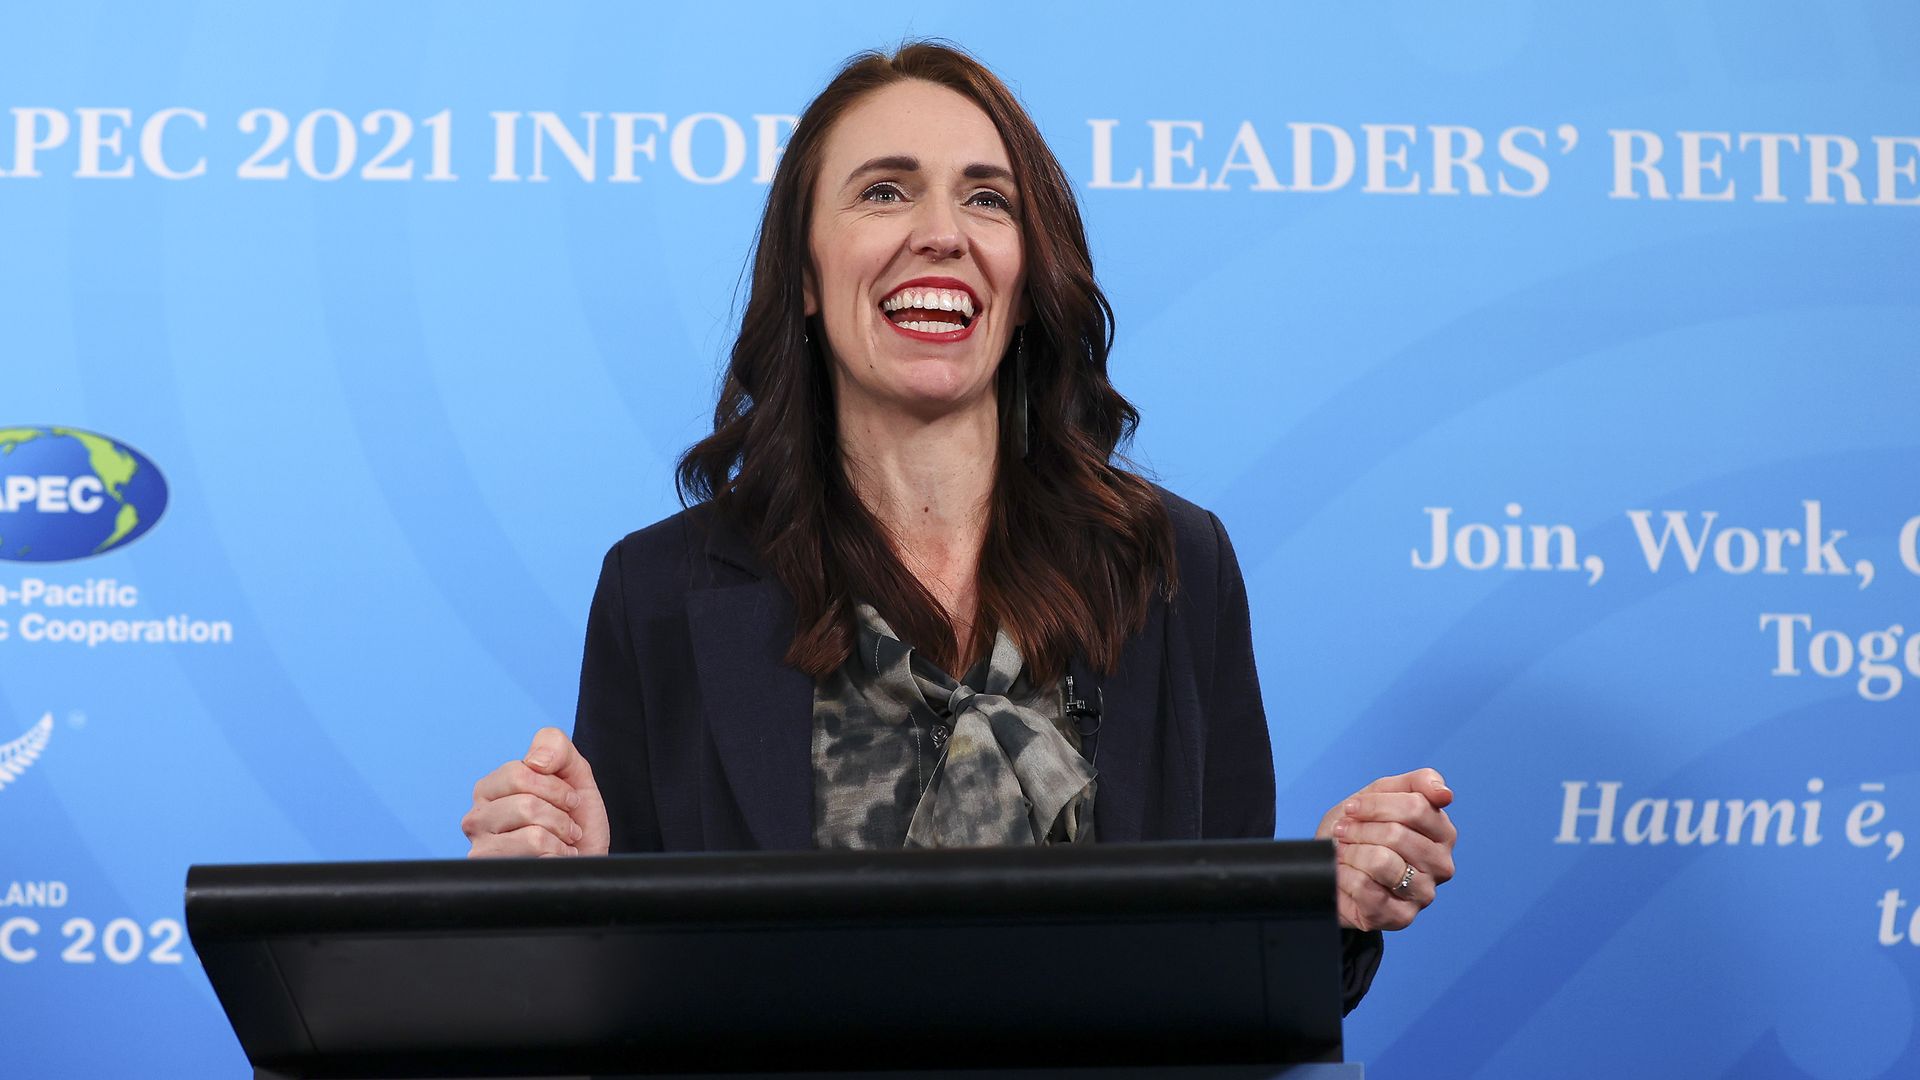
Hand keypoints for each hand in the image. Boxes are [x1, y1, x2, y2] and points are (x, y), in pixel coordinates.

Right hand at [462, 726, 610, 856]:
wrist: (586, 860)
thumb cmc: (576, 819)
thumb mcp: (573, 772)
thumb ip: (554, 746)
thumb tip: (535, 761)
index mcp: (488, 789)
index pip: (520, 773)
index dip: (556, 787)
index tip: (569, 800)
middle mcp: (476, 819)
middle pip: (526, 805)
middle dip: (561, 815)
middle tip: (568, 825)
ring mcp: (482, 851)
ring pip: (532, 835)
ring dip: (561, 838)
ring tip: (562, 843)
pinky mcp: (495, 877)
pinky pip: (539, 860)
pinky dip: (560, 858)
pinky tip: (555, 860)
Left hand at [1315, 767, 1455, 931]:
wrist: (1331, 870)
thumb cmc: (1360, 831)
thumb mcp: (1381, 795)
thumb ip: (1417, 783)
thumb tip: (1445, 793)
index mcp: (1443, 832)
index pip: (1415, 807)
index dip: (1375, 805)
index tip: (1352, 808)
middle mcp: (1442, 865)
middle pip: (1396, 834)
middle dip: (1359, 829)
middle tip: (1343, 831)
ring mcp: (1424, 893)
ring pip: (1381, 861)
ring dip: (1350, 852)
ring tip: (1343, 852)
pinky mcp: (1401, 917)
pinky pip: (1365, 888)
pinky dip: (1344, 876)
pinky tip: (1344, 875)